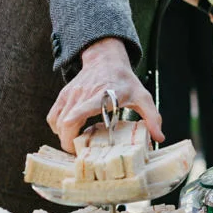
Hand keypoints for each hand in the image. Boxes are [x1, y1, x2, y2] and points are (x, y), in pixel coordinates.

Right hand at [45, 38, 162, 152]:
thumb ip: (152, 116)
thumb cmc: (125, 80)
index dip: (74, 132)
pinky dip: (58, 128)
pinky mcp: (63, 95)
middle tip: (82, 153)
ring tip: (78, 144)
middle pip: (64, 123)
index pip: (79, 113)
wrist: (106, 59)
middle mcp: (82, 95)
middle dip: (69, 143)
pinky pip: (52, 116)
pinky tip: (71, 132)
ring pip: (56, 122)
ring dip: (64, 137)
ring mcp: (70, 95)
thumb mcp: (143, 96)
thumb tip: (159, 137)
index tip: (79, 146)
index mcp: (101, 96)